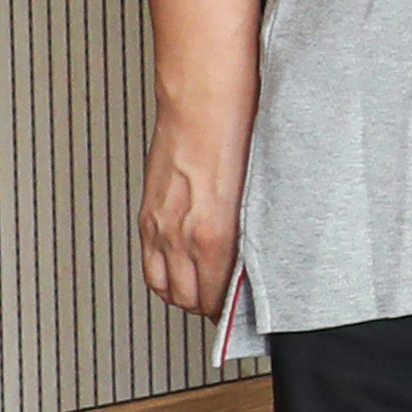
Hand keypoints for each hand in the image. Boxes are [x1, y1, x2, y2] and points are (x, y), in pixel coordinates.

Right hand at [138, 104, 244, 321]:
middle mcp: (180, 234)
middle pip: (189, 299)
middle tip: (231, 305)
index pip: (218, 297)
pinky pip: (150, 261)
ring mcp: (159, 225)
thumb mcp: (261, 188)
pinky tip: (184, 269)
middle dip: (210, 307)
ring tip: (209, 292)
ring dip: (185, 295)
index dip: (233, 312)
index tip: (247, 313)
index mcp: (213, 233)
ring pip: (165, 286)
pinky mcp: (148, 213)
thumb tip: (263, 255)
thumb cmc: (238, 132)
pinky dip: (165, 274)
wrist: (202, 98)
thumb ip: (257, 228)